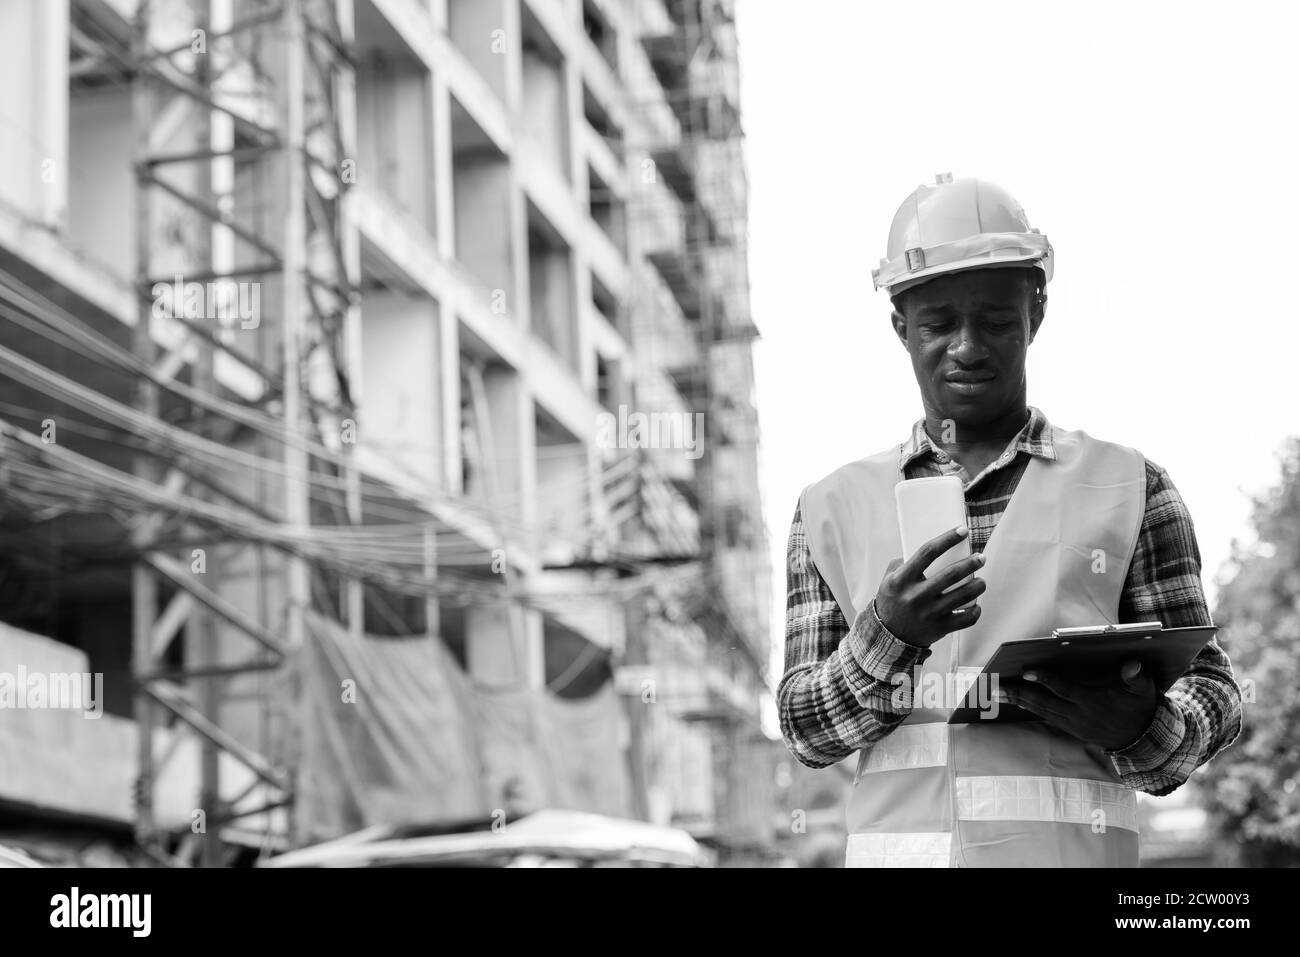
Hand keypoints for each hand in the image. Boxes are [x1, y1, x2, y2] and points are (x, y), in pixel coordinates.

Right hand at [874, 525, 985, 648]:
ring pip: (964, 595)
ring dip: (978, 585)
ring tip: (981, 581)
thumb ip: (903, 562)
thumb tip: (931, 548)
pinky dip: (975, 610)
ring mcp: (929, 613)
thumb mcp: (888, 579)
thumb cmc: (892, 600)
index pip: (927, 552)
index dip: (947, 539)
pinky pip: (967, 618)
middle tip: (981, 558)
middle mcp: (916, 596)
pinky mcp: (940, 628)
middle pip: (951, 574)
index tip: (963, 530)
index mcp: (902, 580)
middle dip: (971, 563)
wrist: (888, 635)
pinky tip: (975, 603)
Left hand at [1001, 660, 1159, 750]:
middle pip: (1043, 703)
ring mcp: (1073, 724)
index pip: (1064, 690)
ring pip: (1041, 711)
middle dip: (1018, 694)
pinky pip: (1045, 717)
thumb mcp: (1144, 691)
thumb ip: (1136, 677)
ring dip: (1018, 701)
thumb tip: (1132, 664)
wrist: (1142, 740)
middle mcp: (1079, 715)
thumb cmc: (1141, 708)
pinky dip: (1029, 708)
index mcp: (1093, 702)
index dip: (1045, 680)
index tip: (1026, 671)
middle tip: (995, 687)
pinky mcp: (1071, 729)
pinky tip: (1015, 700)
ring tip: (997, 693)